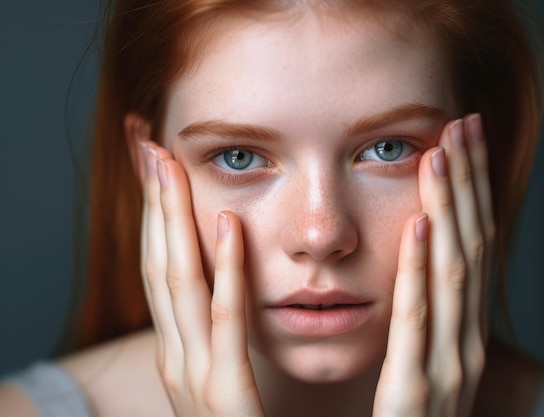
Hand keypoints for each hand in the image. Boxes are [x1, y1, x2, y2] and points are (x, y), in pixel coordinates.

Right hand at [138, 142, 265, 416]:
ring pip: (178, 289)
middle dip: (151, 202)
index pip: (163, 266)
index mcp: (182, 351)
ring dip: (172, 223)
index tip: (156, 158)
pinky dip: (224, 279)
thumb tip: (222, 277)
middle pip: (159, 266)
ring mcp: (196, 385)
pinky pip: (226, 334)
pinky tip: (227, 229)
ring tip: (167, 165)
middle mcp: (178, 361)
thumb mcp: (227, 374)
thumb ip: (221, 331)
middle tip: (145, 140)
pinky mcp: (228, 408)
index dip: (156, 210)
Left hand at [374, 114, 493, 416]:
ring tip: (442, 153)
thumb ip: (422, 316)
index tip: (460, 139)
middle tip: (461, 123)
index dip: (470, 191)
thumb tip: (418, 256)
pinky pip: (419, 323)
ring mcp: (449, 367)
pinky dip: (422, 271)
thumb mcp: (424, 359)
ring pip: (454, 273)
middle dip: (467, 183)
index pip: (472, 245)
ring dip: (451, 209)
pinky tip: (421, 224)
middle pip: (472, 246)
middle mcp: (465, 341)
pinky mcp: (416, 395)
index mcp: (461, 330)